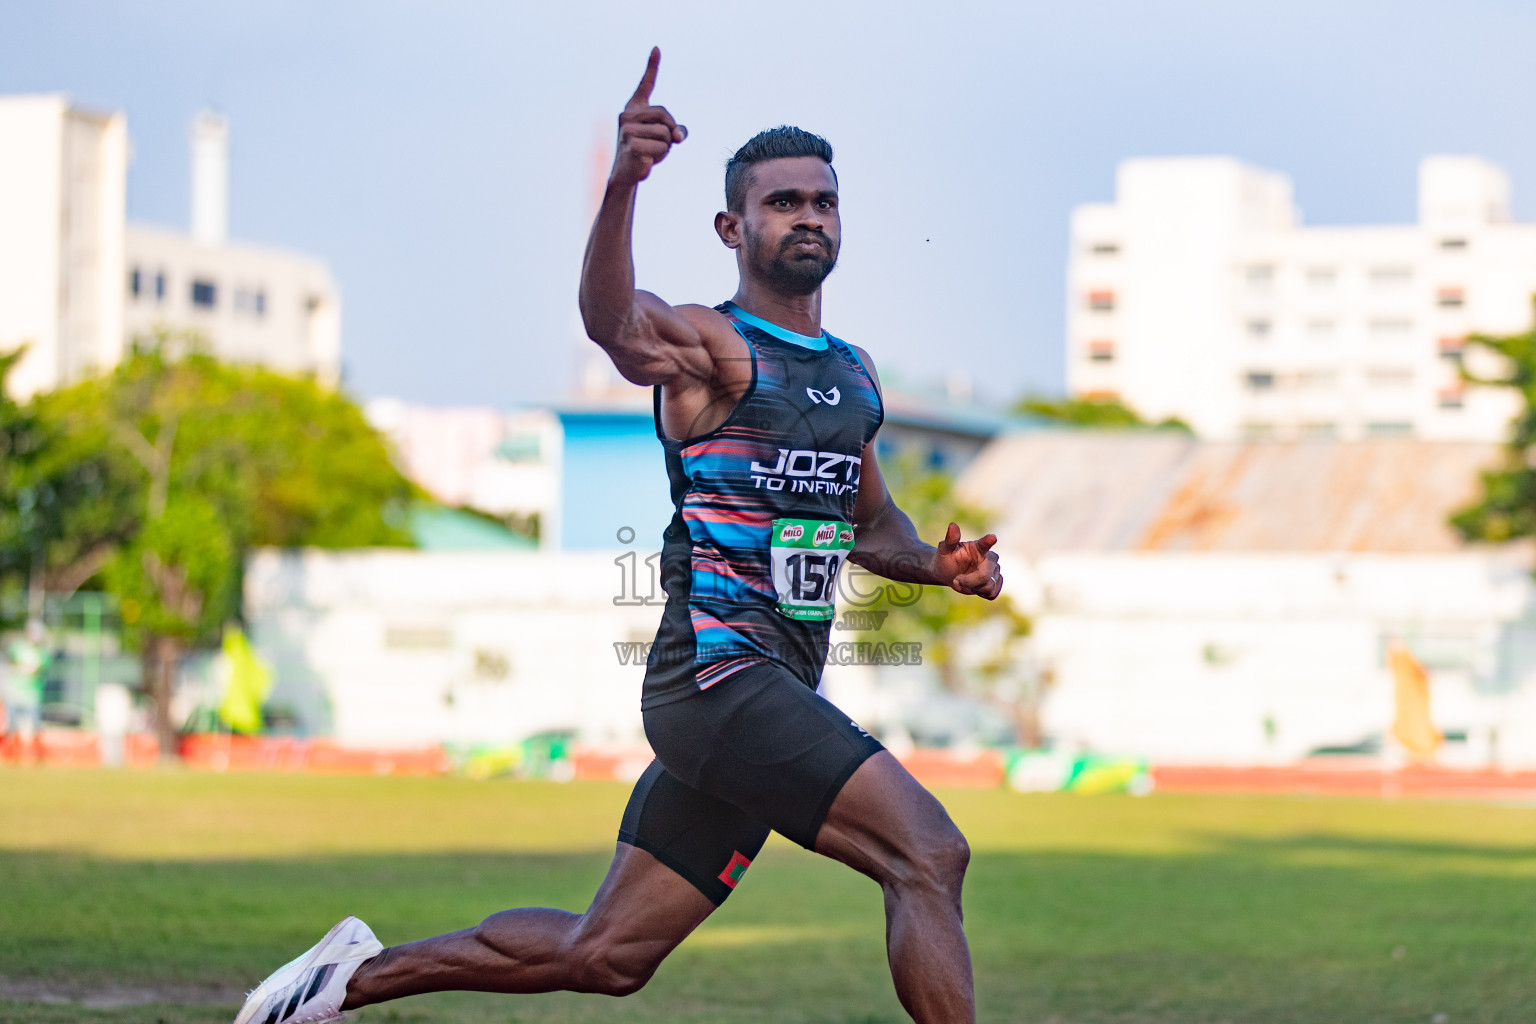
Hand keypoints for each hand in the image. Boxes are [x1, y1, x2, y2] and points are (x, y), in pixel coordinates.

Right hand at [612, 47, 686, 185]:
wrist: (627, 173)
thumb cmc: (645, 152)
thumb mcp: (664, 138)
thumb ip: (676, 131)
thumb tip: (679, 135)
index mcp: (634, 109)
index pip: (645, 85)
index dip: (652, 67)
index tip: (657, 48)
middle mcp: (627, 116)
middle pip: (665, 115)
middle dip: (670, 131)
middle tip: (659, 144)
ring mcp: (627, 130)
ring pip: (666, 134)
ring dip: (665, 148)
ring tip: (650, 153)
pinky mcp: (631, 145)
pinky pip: (661, 148)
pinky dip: (660, 157)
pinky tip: (646, 160)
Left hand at [933, 522, 1002, 599]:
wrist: (947, 573)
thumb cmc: (946, 559)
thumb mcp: (944, 550)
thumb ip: (950, 540)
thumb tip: (953, 525)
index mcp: (977, 548)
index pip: (984, 544)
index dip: (988, 541)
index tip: (992, 537)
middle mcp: (989, 558)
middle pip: (986, 574)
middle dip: (969, 581)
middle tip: (955, 580)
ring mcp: (994, 571)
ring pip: (989, 586)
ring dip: (973, 587)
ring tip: (963, 582)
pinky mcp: (994, 583)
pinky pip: (992, 593)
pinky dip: (979, 593)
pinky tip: (972, 587)